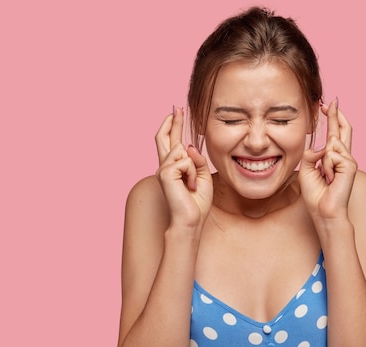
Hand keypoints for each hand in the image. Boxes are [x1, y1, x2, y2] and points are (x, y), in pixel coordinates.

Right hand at [155, 107, 212, 228]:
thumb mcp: (202, 176)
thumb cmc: (196, 202)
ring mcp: (162, 169)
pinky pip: (185, 161)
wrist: (191, 220)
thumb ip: (196, 160)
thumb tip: (188, 146)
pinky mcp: (165, 173)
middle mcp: (165, 166)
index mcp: (174, 168)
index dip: (174, 127)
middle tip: (177, 108)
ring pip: (182, 150)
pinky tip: (189, 186)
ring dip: (193, 167)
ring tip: (192, 185)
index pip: (172, 143)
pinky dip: (192, 173)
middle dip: (172, 122)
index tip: (177, 114)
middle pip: (164, 138)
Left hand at [299, 98, 356, 221]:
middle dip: (336, 114)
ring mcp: (349, 160)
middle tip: (332, 100)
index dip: (332, 118)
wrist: (324, 211)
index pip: (334, 134)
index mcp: (333, 158)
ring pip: (332, 144)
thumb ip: (311, 154)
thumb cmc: (316, 194)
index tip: (326, 105)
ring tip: (326, 177)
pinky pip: (332, 154)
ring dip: (323, 162)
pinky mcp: (351, 165)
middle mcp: (344, 157)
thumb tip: (322, 144)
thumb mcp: (306, 169)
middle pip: (343, 129)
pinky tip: (331, 178)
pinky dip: (327, 166)